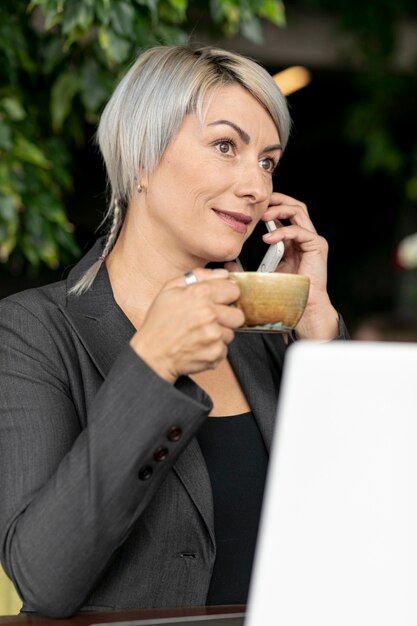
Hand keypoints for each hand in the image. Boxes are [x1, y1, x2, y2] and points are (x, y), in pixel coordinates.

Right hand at [130, 269, 243, 382]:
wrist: (151, 354)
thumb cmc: (158, 323)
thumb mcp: (170, 289)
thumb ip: (198, 276)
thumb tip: (222, 273)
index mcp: (199, 294)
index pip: (233, 290)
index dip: (226, 296)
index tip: (219, 301)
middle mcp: (209, 314)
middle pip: (238, 314)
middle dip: (226, 317)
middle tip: (210, 320)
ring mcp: (213, 335)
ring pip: (231, 333)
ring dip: (219, 334)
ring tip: (200, 334)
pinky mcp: (215, 353)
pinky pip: (225, 349)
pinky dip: (214, 349)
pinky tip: (199, 345)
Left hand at [261, 192, 338, 338]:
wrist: (302, 306)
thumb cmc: (285, 292)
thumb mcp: (263, 274)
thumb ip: (249, 266)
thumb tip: (228, 265)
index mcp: (293, 242)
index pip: (286, 214)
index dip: (273, 206)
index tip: (256, 206)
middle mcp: (304, 238)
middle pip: (295, 207)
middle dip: (278, 200)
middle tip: (262, 201)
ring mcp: (312, 240)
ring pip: (299, 212)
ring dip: (280, 209)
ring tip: (264, 216)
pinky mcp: (317, 246)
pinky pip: (299, 231)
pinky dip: (282, 231)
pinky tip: (267, 238)